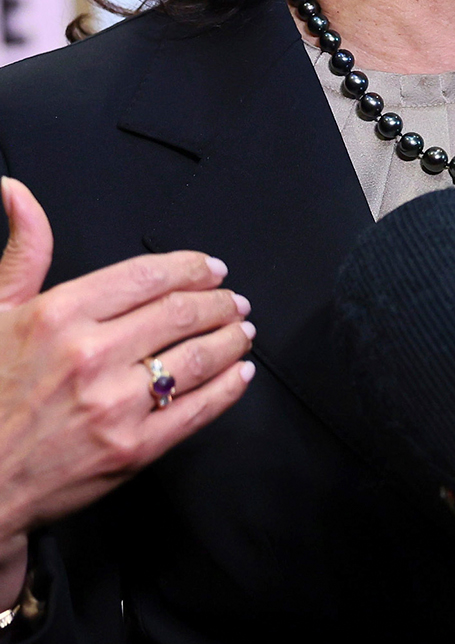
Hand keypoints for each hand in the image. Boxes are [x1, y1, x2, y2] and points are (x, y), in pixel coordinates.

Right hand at [0, 176, 255, 606]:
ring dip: (231, 338)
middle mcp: (91, 355)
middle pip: (181, 312)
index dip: (191, 267)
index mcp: (58, 315)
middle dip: (219, 301)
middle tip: (234, 299)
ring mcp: (115, 405)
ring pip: (197, 357)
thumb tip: (19, 194)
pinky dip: (229, 388)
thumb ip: (25, 251)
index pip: (147, 275)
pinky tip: (240, 374)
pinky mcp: (133, 449)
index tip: (211, 268)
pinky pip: (198, 409)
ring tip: (243, 330)